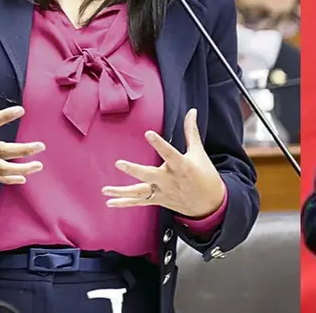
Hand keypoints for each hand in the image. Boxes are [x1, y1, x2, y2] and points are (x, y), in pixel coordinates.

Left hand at [103, 108, 224, 217]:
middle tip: (119, 163)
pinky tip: (110, 202)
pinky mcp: (159, 200)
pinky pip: (140, 202)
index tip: (148, 133)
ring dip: (122, 192)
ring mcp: (163, 192)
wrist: (209, 204)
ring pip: (140, 192)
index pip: (169, 152)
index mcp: (182, 165)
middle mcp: (170, 180)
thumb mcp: (199, 152)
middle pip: (149, 175)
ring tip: (105, 190)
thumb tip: (192, 111)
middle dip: (134, 170)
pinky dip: (124, 203)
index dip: (159, 143)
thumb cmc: (205, 175)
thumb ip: (191, 131)